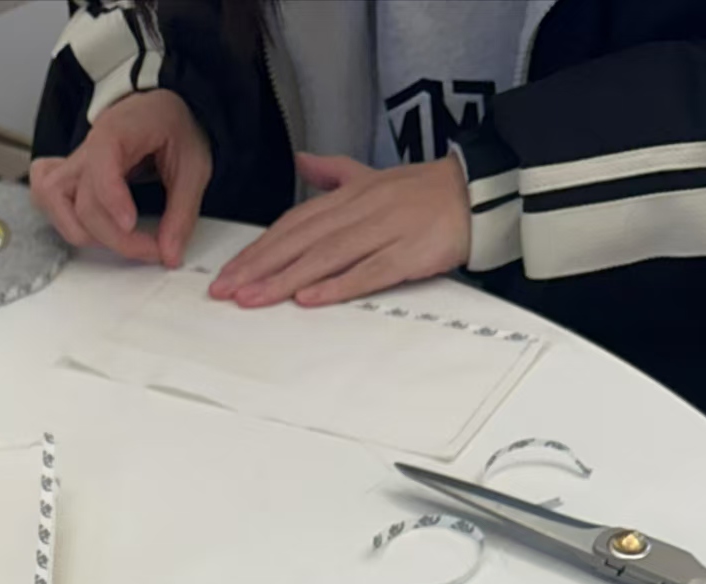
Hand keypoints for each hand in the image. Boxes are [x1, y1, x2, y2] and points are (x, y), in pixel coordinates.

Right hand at [30, 89, 211, 266]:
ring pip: (53, 202)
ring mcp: (71, 162)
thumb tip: (170, 254)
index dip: (112, 201)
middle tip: (153, 250)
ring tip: (122, 239)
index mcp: (117, 131)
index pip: (99, 168)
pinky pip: (45, 196)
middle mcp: (87, 147)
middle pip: (82, 203)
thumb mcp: (193, 164)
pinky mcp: (67, 175)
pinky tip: (89, 225)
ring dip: (84, 233)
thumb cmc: (172, 127)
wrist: (159, 108)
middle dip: (116, 238)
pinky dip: (59, 217)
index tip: (132, 226)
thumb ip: (181, 212)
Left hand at [210, 152, 469, 306]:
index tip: (229, 272)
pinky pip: (368, 272)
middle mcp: (360, 211)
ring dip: (284, 279)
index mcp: (347, 196)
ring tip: (253, 299)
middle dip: (259, 267)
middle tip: (225, 290)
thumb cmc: (423, 191)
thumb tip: (302, 161)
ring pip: (325, 257)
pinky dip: (337, 285)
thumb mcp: (374, 175)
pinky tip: (308, 298)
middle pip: (300, 241)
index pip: (292, 224)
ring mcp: (384, 232)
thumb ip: (334, 173)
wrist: (479, 190)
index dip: (259, 248)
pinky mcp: (409, 254)